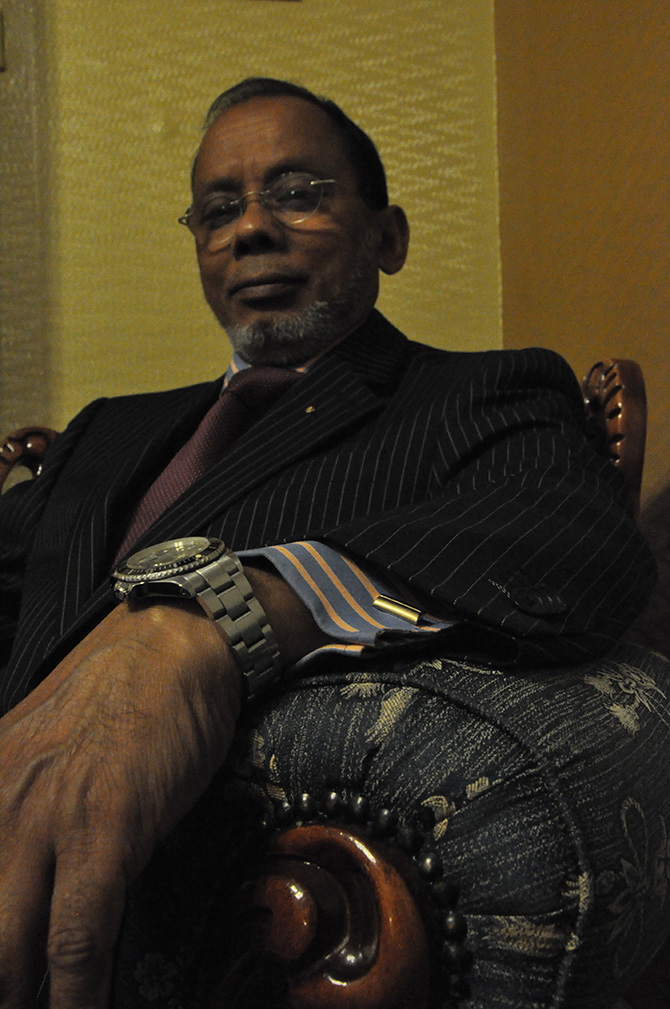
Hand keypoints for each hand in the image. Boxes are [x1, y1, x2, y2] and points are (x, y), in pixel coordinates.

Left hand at [0, 600, 241, 1007]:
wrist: (177, 645)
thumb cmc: (123, 697)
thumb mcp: (45, 750)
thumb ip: (24, 816)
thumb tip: (26, 891)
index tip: (4, 981)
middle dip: (0, 984)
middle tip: (14, 1005)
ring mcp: (46, 817)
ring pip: (9, 952)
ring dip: (25, 999)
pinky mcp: (105, 828)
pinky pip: (78, 937)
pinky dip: (77, 992)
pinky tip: (81, 1008)